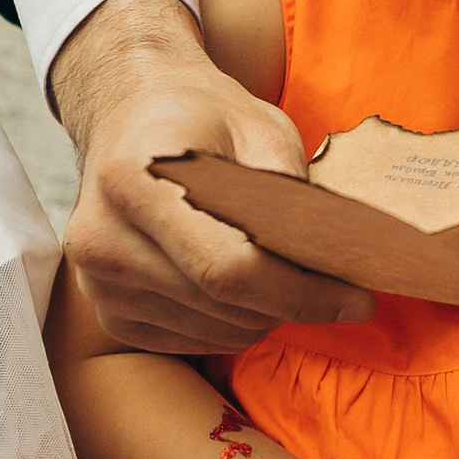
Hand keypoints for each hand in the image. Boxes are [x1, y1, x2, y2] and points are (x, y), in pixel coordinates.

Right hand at [53, 0, 369, 355]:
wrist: (130, 116)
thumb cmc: (201, 117)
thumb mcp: (261, 129)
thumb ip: (293, 195)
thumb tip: (342, 261)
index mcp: (135, 179)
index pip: (228, 269)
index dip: (302, 293)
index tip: (359, 298)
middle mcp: (103, 239)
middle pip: (226, 307)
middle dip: (297, 303)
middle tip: (338, 281)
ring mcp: (98, 284)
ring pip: (217, 332)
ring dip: (267, 314)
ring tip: (282, 268)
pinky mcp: (109, 313)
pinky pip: (195, 342)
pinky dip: (234, 322)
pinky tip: (242, 282)